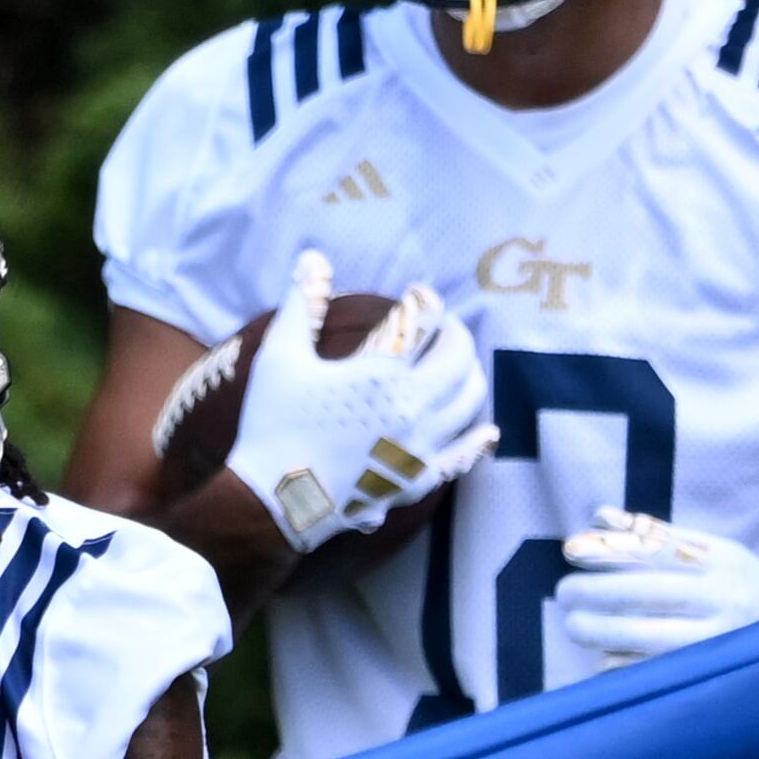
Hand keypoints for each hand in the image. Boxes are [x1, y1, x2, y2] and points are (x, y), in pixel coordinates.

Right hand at [222, 250, 497, 552]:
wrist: (273, 501)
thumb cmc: (272, 425)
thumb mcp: (281, 358)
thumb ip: (303, 305)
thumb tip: (313, 257)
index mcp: (381, 373)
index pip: (423, 320)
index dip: (423, 299)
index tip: (416, 293)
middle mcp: (412, 408)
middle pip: (459, 357)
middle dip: (453, 334)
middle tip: (439, 328)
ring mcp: (421, 447)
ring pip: (470, 400)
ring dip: (467, 375)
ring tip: (452, 368)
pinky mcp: (419, 480)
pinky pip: (464, 456)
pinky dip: (478, 438)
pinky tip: (485, 429)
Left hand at [554, 507, 758, 661]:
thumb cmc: (736, 584)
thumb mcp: (709, 551)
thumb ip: (654, 535)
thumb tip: (598, 515)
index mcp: (721, 561)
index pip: (657, 551)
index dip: (609, 550)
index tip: (570, 551)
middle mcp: (724, 598)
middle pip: (649, 593)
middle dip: (597, 594)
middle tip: (563, 594)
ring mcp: (719, 640)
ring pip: (649, 636)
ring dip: (603, 632)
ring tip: (574, 626)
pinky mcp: (711, 674)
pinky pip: (656, 671)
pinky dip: (623, 666)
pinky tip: (601, 660)